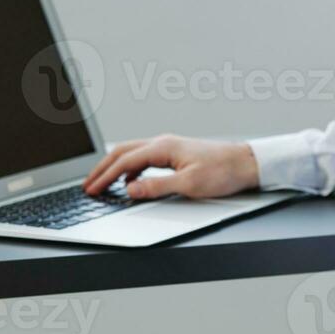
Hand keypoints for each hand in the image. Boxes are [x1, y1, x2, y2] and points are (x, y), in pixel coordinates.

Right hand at [82, 135, 259, 200]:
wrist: (246, 163)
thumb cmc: (223, 171)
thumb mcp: (188, 184)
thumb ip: (156, 187)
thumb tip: (130, 190)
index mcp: (163, 147)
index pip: (124, 162)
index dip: (105, 177)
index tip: (91, 190)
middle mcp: (163, 143)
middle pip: (122, 153)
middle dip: (102, 169)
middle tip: (88, 185)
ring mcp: (169, 147)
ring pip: (132, 154)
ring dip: (115, 168)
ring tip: (102, 183)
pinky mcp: (176, 153)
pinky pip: (144, 158)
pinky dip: (130, 169)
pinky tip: (131, 182)